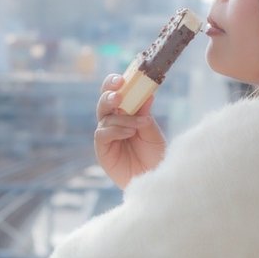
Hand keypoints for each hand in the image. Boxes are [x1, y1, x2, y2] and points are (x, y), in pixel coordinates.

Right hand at [94, 73, 166, 188]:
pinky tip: (130, 133)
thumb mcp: (153, 133)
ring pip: (105, 117)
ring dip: (122, 118)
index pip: (115, 93)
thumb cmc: (156, 156)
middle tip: (119, 93)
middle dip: (109, 94)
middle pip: (104, 102)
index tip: (122, 78)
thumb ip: (146, 115)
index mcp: (125, 113)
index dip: (114, 83)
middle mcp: (113, 122)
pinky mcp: (102, 150)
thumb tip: (148, 93)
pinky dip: (116, 130)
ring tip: (139, 125)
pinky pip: (102, 134)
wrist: (155, 179)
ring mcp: (106, 136)